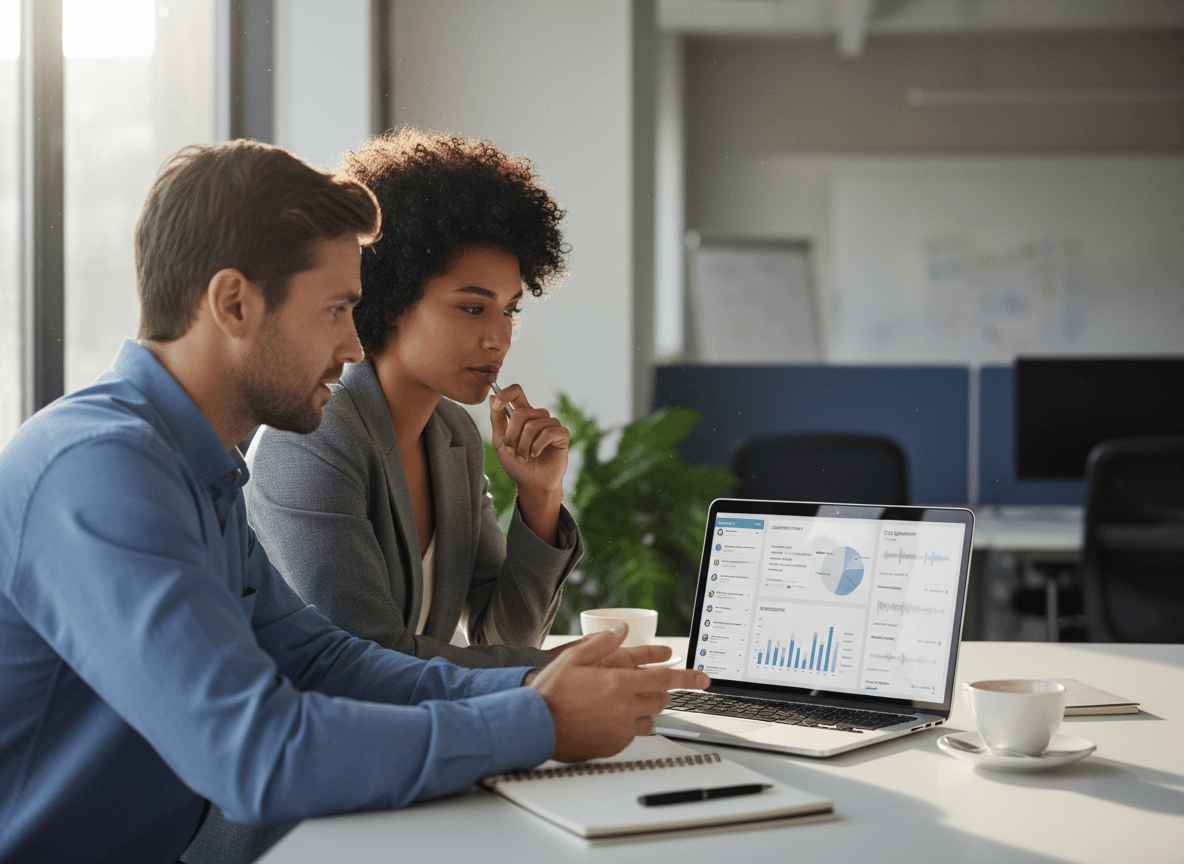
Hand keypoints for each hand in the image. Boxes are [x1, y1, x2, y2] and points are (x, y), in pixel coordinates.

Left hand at [489, 383, 568, 496]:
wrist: (532, 483)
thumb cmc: (517, 464)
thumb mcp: (500, 442)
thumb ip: (497, 420)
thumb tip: (491, 397)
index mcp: (522, 415)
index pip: (516, 392)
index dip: (505, 393)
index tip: (496, 404)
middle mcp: (538, 416)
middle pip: (521, 412)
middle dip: (512, 435)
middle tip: (511, 451)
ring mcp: (551, 424)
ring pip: (533, 425)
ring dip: (523, 445)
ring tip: (524, 457)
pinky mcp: (562, 434)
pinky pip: (548, 433)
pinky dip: (537, 446)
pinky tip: (536, 455)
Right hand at [529, 625, 710, 761]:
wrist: (534, 725)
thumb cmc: (551, 692)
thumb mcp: (574, 657)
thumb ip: (603, 643)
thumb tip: (621, 629)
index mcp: (619, 684)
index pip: (665, 680)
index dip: (688, 678)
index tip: (704, 679)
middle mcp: (625, 708)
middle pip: (660, 700)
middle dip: (658, 691)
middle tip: (644, 685)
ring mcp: (620, 730)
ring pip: (649, 720)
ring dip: (644, 710)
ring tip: (624, 702)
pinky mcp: (613, 746)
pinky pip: (632, 735)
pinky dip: (628, 726)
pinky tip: (609, 718)